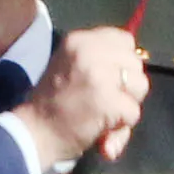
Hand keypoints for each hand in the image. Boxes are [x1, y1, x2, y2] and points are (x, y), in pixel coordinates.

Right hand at [2, 26, 151, 173]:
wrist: (33, 133)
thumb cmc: (52, 104)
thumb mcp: (70, 65)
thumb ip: (100, 60)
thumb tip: (139, 61)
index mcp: (79, 40)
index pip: (125, 40)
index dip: (124, 62)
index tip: (112, 78)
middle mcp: (90, 50)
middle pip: (135, 63)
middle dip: (128, 85)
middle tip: (106, 100)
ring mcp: (100, 75)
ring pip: (140, 85)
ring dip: (128, 105)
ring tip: (104, 114)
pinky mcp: (108, 100)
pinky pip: (133, 112)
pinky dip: (122, 126)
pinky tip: (102, 129)